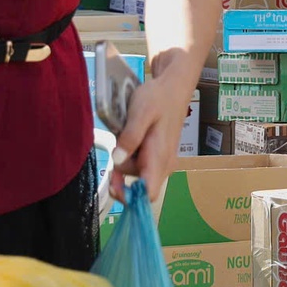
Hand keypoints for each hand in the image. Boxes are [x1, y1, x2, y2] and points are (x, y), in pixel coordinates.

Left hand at [110, 75, 190, 205]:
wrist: (174, 88)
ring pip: (138, 177)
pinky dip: (130, 158)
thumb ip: (130, 137)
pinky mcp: (158, 158)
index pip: (148, 194)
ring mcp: (162, 162)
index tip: (113, 186)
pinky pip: (141, 168)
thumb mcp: (141, 113)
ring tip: (123, 136)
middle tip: (113, 148)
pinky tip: (129, 140)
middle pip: (139, 187)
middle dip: (121, 174)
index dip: (129, 198)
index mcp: (160, 158)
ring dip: (124, 163)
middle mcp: (164, 165)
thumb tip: (117, 160)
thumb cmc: (158, 98)